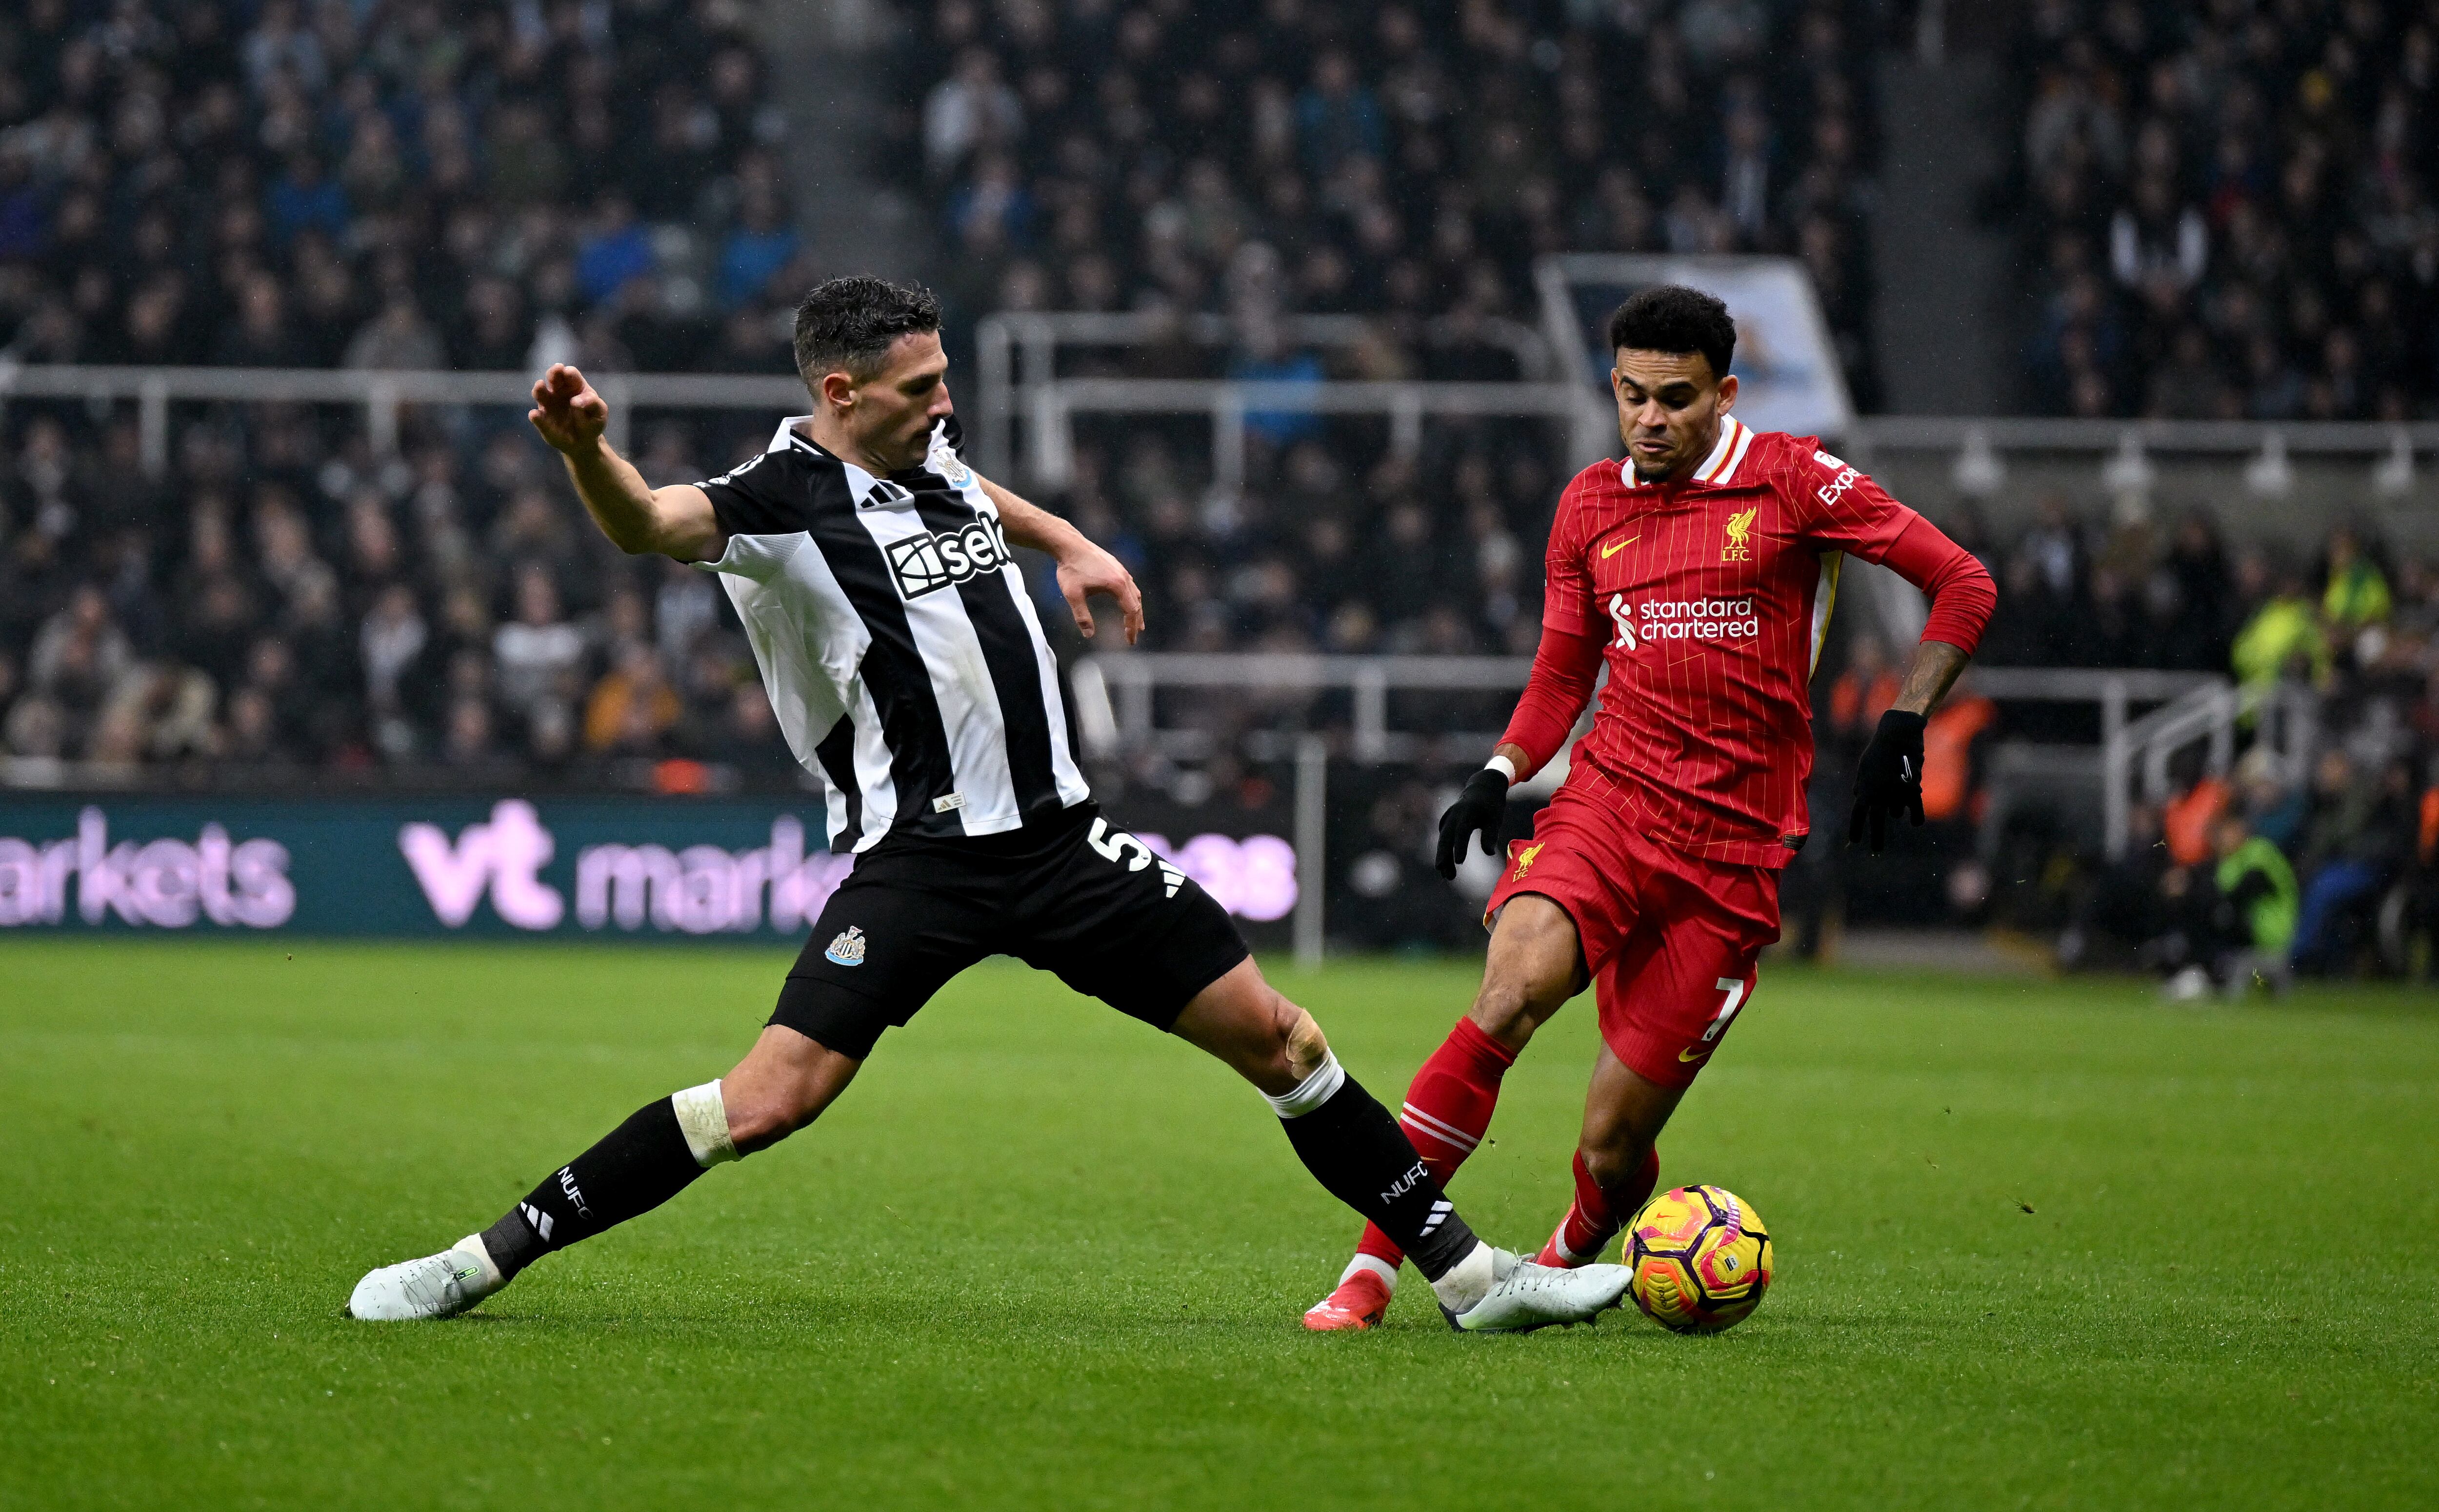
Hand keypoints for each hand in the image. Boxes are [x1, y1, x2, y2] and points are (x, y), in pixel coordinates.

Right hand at [528, 363, 607, 455]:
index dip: (569, 372)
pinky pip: (537, 417)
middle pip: (553, 377)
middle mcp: (558, 391)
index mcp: (575, 386)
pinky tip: (535, 415)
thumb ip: (593, 403)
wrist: (584, 442)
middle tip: (555, 371)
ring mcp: (548, 404)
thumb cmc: (592, 421)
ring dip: (539, 389)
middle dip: (553, 373)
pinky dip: (535, 416)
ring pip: (540, 393)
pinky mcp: (542, 420)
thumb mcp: (599, 413)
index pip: (571, 374)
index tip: (568, 373)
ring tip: (540, 386)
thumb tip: (576, 401)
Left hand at [1055, 541, 1143, 644]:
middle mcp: (1123, 576)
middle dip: (1136, 621)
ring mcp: (1120, 569)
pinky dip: (1131, 596)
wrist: (1068, 544)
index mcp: (1117, 585)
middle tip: (1135, 635)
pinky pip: (1129, 583)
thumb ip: (1082, 616)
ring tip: (1136, 621)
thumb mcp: (1073, 595)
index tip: (1130, 640)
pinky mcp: (1115, 564)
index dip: (1131, 627)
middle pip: (1136, 603)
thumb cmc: (1070, 569)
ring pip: (1134, 592)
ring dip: (1136, 608)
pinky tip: (1126, 599)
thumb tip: (1089, 635)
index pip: (1131, 611)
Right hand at [1435, 767, 1510, 879]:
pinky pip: (1443, 839)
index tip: (1459, 862)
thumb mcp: (1495, 819)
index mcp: (1467, 811)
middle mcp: (1453, 814)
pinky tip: (1446, 866)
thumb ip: (1491, 835)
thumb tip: (1489, 853)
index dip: (1460, 847)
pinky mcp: (1445, 822)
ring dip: (1444, 858)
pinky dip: (1444, 852)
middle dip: (1444, 856)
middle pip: (1446, 837)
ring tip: (1447, 877)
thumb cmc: (1491, 805)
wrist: (1482, 788)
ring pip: (1443, 840)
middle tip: (1445, 874)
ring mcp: (1447, 818)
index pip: (1462, 831)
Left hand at [1847, 709, 1926, 852]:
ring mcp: (1897, 793)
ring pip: (1897, 811)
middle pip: (1877, 822)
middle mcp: (1880, 794)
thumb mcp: (1863, 766)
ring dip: (1896, 806)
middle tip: (1876, 852)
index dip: (1856, 829)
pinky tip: (1915, 821)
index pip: (1857, 814)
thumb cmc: (1879, 750)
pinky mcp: (1914, 790)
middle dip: (1877, 838)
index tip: (1854, 841)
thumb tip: (1858, 797)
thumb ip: (1860, 783)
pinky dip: (1916, 817)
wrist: (1898, 736)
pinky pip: (1916, 811)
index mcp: (1864, 789)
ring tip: (1895, 786)